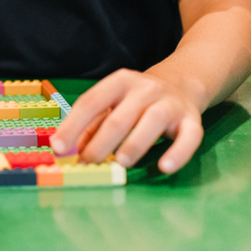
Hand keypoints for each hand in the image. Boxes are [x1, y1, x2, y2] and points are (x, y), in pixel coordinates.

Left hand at [49, 69, 202, 174]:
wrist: (182, 83)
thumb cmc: (137, 100)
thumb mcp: (113, 103)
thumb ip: (93, 124)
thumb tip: (72, 149)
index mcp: (119, 82)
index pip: (91, 102)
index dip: (73, 125)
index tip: (58, 147)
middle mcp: (144, 89)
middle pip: (119, 117)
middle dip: (101, 142)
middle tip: (87, 163)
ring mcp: (169, 103)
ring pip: (151, 122)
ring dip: (135, 143)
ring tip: (121, 163)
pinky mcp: (192, 120)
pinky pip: (189, 137)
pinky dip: (178, 153)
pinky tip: (164, 168)